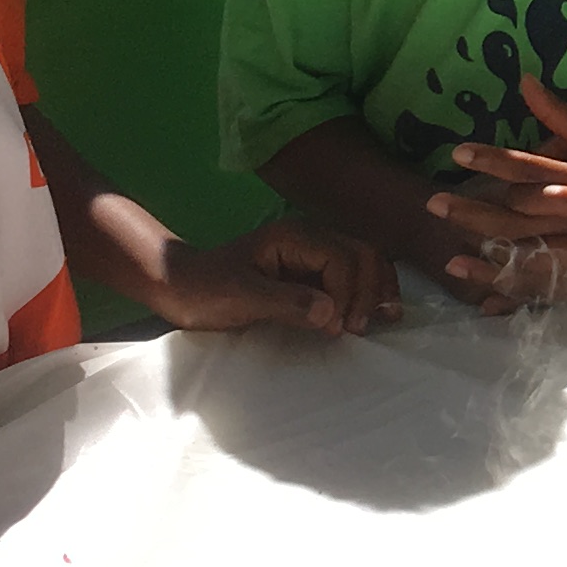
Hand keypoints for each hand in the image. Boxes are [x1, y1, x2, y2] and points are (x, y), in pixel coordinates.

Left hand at [139, 213, 397, 335]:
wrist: (182, 288)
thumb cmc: (205, 290)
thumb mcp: (239, 297)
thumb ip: (285, 302)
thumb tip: (332, 312)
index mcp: (294, 237)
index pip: (341, 258)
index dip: (348, 293)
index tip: (337, 329)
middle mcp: (311, 238)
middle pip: (363, 253)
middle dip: (370, 290)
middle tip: (359, 329)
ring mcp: (314, 253)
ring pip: (366, 261)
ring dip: (378, 289)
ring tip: (384, 319)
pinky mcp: (314, 271)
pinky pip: (354, 276)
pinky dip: (370, 292)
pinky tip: (377, 312)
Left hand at [428, 77, 566, 305]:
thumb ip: (557, 113)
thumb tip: (523, 78)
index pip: (530, 171)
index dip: (493, 161)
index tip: (457, 152)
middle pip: (519, 221)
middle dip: (475, 215)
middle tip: (435, 205)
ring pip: (529, 263)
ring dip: (489, 265)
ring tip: (451, 263)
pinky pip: (546, 292)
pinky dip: (518, 300)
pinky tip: (486, 303)